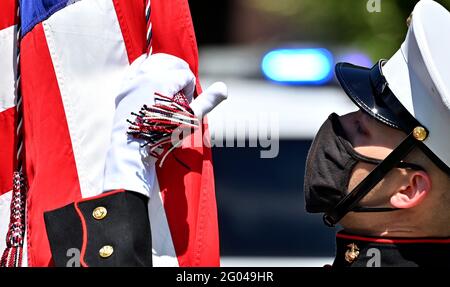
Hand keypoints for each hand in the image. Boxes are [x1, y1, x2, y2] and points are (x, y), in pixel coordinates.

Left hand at [103, 53, 195, 196]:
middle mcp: (146, 75)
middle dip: (180, 73)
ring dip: (166, 68)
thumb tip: (224, 87)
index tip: (187, 105)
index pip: (185, 75)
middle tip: (183, 90)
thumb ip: (207, 101)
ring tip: (170, 83)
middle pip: (170, 63)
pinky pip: (135, 68)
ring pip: (153, 62)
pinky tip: (148, 65)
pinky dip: (144, 64)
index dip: (191, 89)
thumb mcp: (189, 119)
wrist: (133, 149)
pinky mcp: (124, 89)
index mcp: (163, 80)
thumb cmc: (163, 135)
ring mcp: (133, 81)